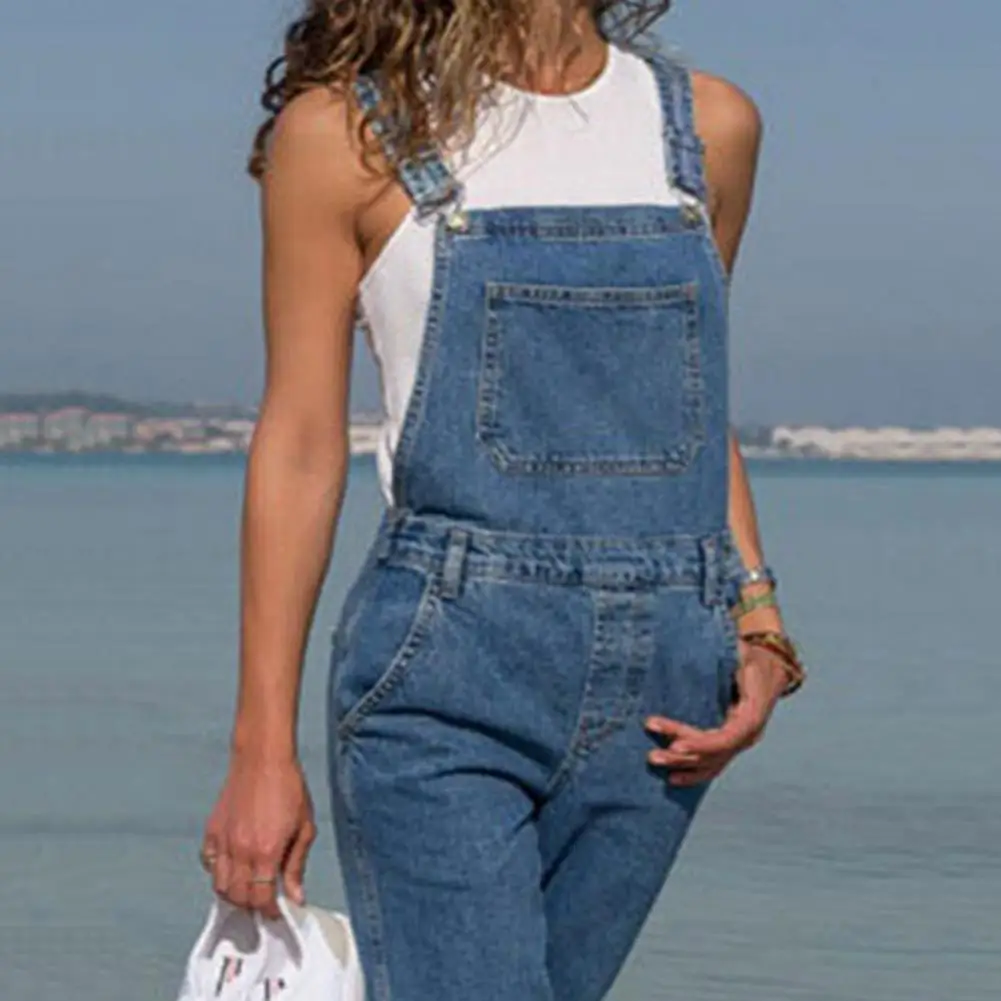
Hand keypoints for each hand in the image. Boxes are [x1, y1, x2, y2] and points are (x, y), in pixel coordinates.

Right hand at [200, 752, 315, 918]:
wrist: (263, 758)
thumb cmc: (288, 787)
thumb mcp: (304, 826)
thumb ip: (297, 865)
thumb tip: (296, 896)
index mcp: (266, 851)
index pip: (261, 898)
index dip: (270, 911)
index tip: (277, 912)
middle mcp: (241, 850)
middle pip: (239, 897)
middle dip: (252, 906)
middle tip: (265, 902)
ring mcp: (223, 840)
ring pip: (220, 886)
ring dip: (234, 894)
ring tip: (249, 889)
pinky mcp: (212, 830)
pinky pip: (208, 863)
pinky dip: (218, 873)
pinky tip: (232, 867)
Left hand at [645, 640, 787, 786]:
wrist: (770, 665)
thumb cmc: (751, 656)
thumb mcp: (740, 652)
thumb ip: (725, 657)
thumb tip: (702, 656)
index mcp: (752, 715)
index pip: (725, 738)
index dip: (700, 744)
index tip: (674, 744)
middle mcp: (748, 734)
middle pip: (713, 753)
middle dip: (681, 755)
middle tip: (652, 755)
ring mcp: (741, 741)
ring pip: (711, 761)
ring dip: (682, 764)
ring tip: (654, 760)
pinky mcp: (731, 743)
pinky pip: (713, 763)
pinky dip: (694, 772)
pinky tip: (673, 778)